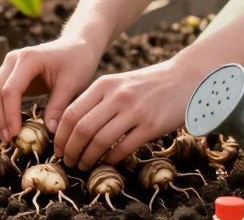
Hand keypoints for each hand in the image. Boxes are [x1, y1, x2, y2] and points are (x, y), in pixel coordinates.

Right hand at [0, 36, 104, 144]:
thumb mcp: (72, 84)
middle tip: (8, 140)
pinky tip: (6, 126)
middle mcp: (12, 60)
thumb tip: (49, 131)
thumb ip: (58, 106)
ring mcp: (7, 66)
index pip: (10, 90)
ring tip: (6, 137)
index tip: (16, 135)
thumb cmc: (77, 62)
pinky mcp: (8, 74)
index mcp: (28, 59)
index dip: (10, 114)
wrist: (76, 46)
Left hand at [54, 56, 199, 170]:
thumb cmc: (147, 84)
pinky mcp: (151, 126)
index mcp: (104, 84)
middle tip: (68, 162)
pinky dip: (111, 159)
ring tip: (84, 165)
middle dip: (71, 150)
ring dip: (88, 158)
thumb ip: (97, 100)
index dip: (61, 136)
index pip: (71, 113)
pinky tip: (107, 162)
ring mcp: (135, 111)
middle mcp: (117, 96)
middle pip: (82, 128)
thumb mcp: (118, 83)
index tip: (58, 149)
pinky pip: (123, 148)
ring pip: (100, 140)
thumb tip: (72, 127)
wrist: (184, 78)